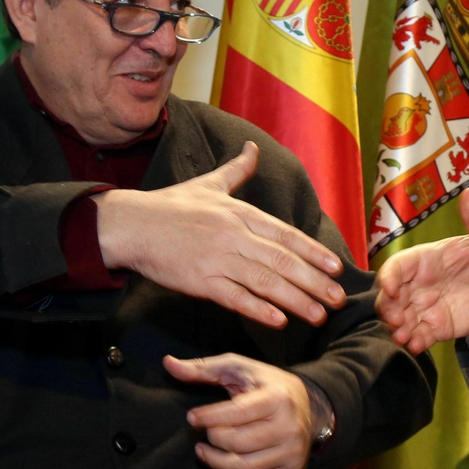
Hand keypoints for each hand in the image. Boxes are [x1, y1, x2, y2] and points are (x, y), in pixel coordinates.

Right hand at [94, 141, 345, 327]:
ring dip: (295, 300)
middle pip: (283, 261)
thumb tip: (253, 148)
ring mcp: (218, 260)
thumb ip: (237, 170)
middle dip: (315, 282)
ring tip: (318, 315)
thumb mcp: (208, 183)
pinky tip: (278, 321)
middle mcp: (235, 235)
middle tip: (338, 299)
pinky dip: (258, 309)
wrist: (130, 225)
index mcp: (240, 213)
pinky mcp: (200, 282)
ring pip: (265, 282)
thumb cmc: (169, 205)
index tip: (337, 267)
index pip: (287, 235)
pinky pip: (235, 297)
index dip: (314, 252)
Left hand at [165, 353, 313, 468]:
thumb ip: (203, 368)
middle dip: (214, 437)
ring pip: (244, 466)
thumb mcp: (238, 368)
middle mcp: (290, 426)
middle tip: (206, 431)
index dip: (210, 417)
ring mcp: (292, 450)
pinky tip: (225, 458)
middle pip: (238, 443)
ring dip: (216, 460)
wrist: (309, 405)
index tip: (192, 417)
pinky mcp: (292, 468)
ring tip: (204, 450)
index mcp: (278, 398)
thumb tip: (168, 364)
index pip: (238, 413)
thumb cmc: (266, 384)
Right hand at [376, 188, 468, 355]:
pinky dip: (414, 342)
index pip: (397, 267)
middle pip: (390, 297)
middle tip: (395, 318)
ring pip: (400, 318)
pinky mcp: (434, 327)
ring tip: (402, 336)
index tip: (390, 289)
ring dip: (397, 328)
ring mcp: (423, 307)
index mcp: (423, 260)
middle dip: (387, 308)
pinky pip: (418, 335)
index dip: (389, 278)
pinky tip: (416, 346)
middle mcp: (417, 285)